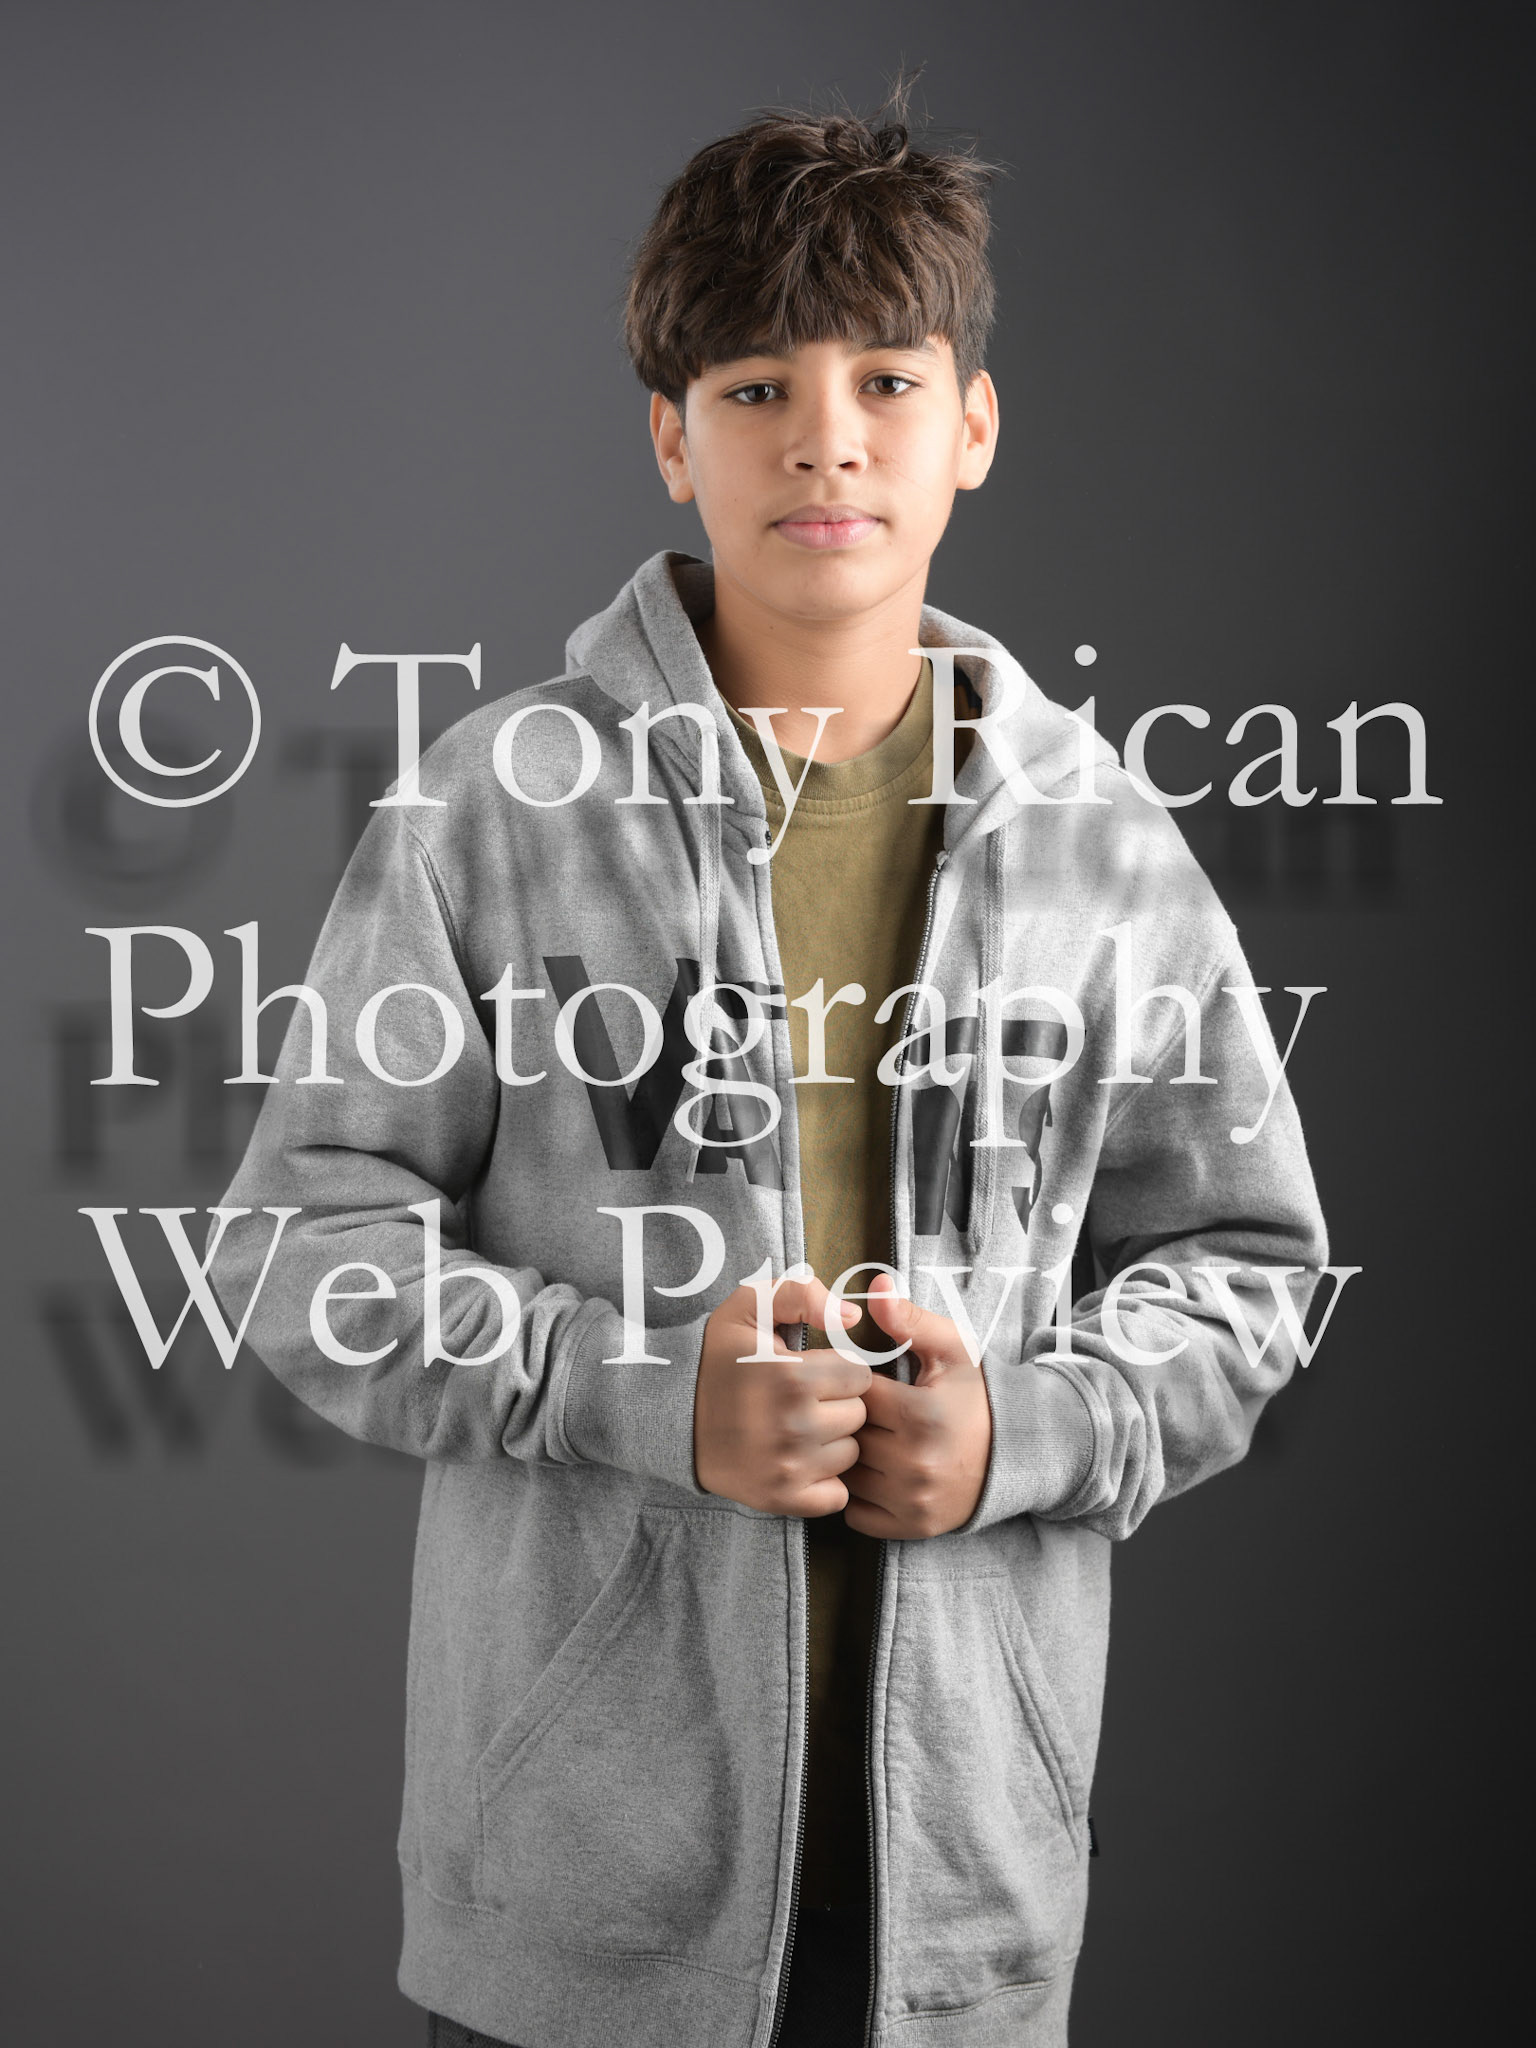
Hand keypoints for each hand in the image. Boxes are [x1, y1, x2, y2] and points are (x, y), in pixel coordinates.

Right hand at [694, 1273, 872, 1517]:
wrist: (671, 1415)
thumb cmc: (718, 1358)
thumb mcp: (750, 1307)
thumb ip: (802, 1294)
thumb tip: (852, 1316)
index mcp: (793, 1376)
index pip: (860, 1375)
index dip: (839, 1370)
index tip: (814, 1372)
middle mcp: (794, 1425)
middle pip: (858, 1415)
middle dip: (838, 1404)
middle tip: (803, 1400)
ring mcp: (788, 1467)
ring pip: (850, 1454)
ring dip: (832, 1441)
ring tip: (798, 1428)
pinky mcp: (782, 1498)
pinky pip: (836, 1495)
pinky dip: (825, 1482)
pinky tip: (800, 1461)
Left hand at [842, 1272, 993, 1539]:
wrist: (1018, 1453)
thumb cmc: (977, 1397)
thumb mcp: (953, 1350)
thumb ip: (911, 1320)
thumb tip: (877, 1286)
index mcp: (922, 1415)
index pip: (855, 1394)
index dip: (855, 1385)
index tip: (868, 1382)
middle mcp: (915, 1463)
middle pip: (847, 1435)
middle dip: (851, 1420)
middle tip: (870, 1412)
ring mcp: (913, 1500)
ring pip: (846, 1474)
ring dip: (851, 1457)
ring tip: (873, 1439)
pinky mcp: (912, 1527)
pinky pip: (856, 1513)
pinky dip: (859, 1494)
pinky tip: (876, 1472)